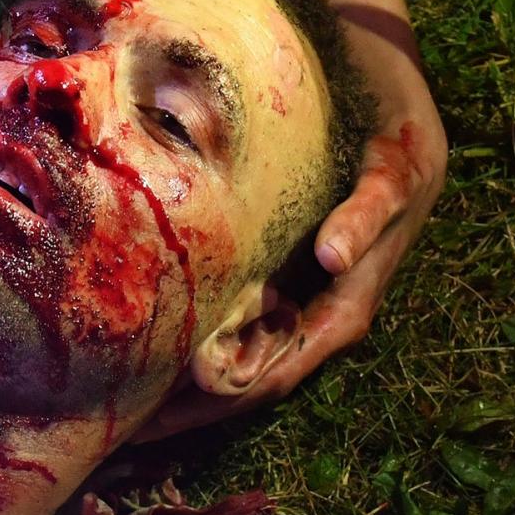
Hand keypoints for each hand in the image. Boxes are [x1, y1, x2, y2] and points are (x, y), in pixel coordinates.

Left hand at [138, 42, 446, 438]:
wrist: (400, 95)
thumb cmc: (399, 136)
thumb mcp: (395, 169)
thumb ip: (368, 214)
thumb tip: (334, 259)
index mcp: (346, 307)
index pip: (273, 376)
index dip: (215, 403)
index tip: (156, 419)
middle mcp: (317, 310)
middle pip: (244, 378)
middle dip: (186, 406)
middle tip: (114, 418)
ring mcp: (295, 292)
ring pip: (233, 352)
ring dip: (181, 378)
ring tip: (116, 391)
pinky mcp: (276, 266)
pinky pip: (229, 312)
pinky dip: (191, 331)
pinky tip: (149, 334)